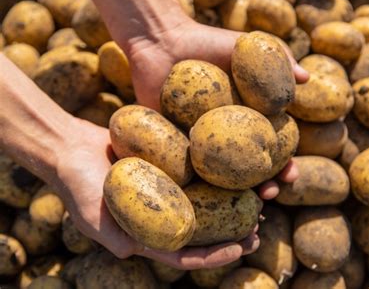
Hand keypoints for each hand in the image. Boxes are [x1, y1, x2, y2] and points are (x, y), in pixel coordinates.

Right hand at [54, 118, 258, 268]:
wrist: (71, 148)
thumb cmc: (77, 186)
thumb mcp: (92, 217)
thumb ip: (113, 237)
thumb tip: (135, 252)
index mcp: (151, 235)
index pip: (188, 254)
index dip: (216, 255)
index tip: (241, 248)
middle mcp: (166, 214)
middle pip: (207, 229)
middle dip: (235, 233)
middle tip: (260, 228)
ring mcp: (171, 189)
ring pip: (210, 200)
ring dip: (235, 202)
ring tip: (262, 197)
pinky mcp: (171, 164)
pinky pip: (200, 170)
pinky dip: (220, 172)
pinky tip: (240, 166)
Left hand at [127, 20, 308, 198]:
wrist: (162, 42)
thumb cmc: (206, 43)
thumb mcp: (247, 47)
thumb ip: (278, 59)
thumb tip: (306, 80)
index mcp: (248, 118)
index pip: (271, 147)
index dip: (284, 163)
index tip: (291, 174)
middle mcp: (226, 135)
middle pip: (249, 168)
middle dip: (264, 186)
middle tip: (270, 195)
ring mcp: (201, 143)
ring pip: (221, 177)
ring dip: (235, 196)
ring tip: (245, 206)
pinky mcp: (174, 145)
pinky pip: (187, 171)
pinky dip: (197, 189)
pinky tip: (206, 203)